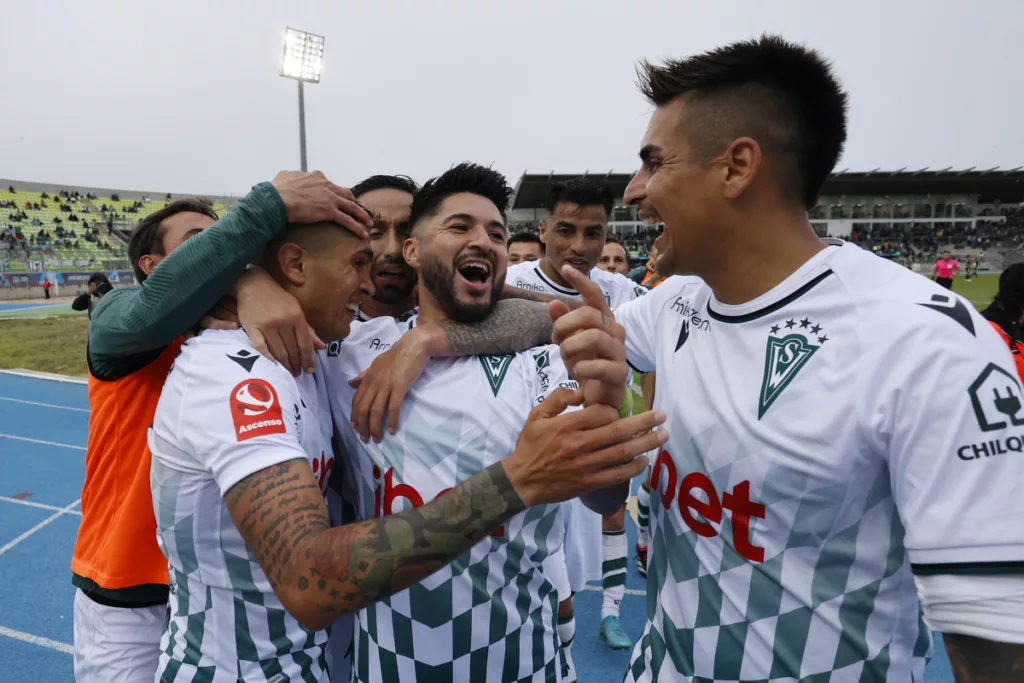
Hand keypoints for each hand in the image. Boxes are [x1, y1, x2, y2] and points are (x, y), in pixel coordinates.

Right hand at [234, 267, 323, 374]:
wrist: (253, 284)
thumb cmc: (278, 299)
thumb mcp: (296, 310)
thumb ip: (308, 330)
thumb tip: (321, 347)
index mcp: (296, 316)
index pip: (305, 343)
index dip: (308, 359)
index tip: (310, 370)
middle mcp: (283, 321)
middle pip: (292, 350)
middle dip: (297, 364)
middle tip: (298, 373)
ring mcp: (267, 325)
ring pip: (278, 351)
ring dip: (285, 365)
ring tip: (288, 372)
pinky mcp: (251, 327)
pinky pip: (261, 347)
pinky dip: (268, 359)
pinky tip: (274, 366)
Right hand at [271, 171, 372, 237]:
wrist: (275, 199)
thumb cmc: (276, 190)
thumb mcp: (285, 176)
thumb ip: (291, 176)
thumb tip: (288, 176)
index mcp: (316, 177)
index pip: (330, 185)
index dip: (336, 193)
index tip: (338, 199)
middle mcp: (326, 185)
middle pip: (346, 194)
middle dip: (354, 202)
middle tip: (358, 210)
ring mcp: (329, 198)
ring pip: (351, 206)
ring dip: (362, 215)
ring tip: (368, 223)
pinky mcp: (329, 211)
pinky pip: (347, 220)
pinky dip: (357, 227)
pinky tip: (363, 234)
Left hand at [349, 326, 443, 442]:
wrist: (413, 346)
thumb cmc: (396, 356)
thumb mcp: (376, 365)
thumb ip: (364, 376)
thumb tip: (350, 384)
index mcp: (367, 378)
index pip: (357, 400)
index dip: (354, 416)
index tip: (355, 428)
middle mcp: (374, 383)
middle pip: (364, 409)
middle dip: (363, 426)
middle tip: (365, 439)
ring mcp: (386, 385)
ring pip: (376, 411)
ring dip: (375, 428)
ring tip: (377, 439)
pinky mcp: (399, 386)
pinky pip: (393, 407)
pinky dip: (392, 420)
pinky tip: (392, 430)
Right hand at [502, 387, 667, 507]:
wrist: (521, 480)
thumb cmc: (530, 445)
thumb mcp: (537, 415)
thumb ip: (558, 398)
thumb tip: (581, 392)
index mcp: (568, 425)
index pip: (602, 413)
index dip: (615, 410)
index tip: (618, 411)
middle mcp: (580, 444)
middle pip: (619, 431)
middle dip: (645, 422)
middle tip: (662, 416)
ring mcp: (587, 465)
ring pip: (623, 453)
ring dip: (646, 443)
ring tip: (663, 435)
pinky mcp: (590, 482)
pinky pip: (617, 474)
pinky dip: (634, 468)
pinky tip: (646, 460)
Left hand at [549, 265, 628, 407]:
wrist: (601, 397)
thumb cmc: (587, 365)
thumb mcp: (570, 343)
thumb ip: (563, 323)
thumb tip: (553, 303)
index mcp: (603, 321)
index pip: (595, 296)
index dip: (581, 281)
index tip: (566, 268)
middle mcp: (615, 331)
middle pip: (589, 315)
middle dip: (565, 325)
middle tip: (557, 340)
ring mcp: (619, 351)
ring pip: (594, 337)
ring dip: (571, 346)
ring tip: (566, 357)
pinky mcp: (620, 373)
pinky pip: (601, 366)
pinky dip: (583, 368)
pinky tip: (577, 372)